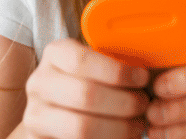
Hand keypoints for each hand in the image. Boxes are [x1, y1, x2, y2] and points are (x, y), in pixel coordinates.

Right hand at [22, 39, 149, 138]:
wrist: (55, 111)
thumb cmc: (86, 82)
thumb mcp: (94, 66)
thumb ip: (113, 63)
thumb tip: (149, 70)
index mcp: (54, 55)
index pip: (81, 60)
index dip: (117, 71)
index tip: (142, 77)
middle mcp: (39, 83)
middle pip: (85, 95)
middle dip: (124, 103)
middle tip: (144, 105)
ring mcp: (35, 114)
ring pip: (82, 127)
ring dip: (119, 129)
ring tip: (137, 126)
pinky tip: (121, 138)